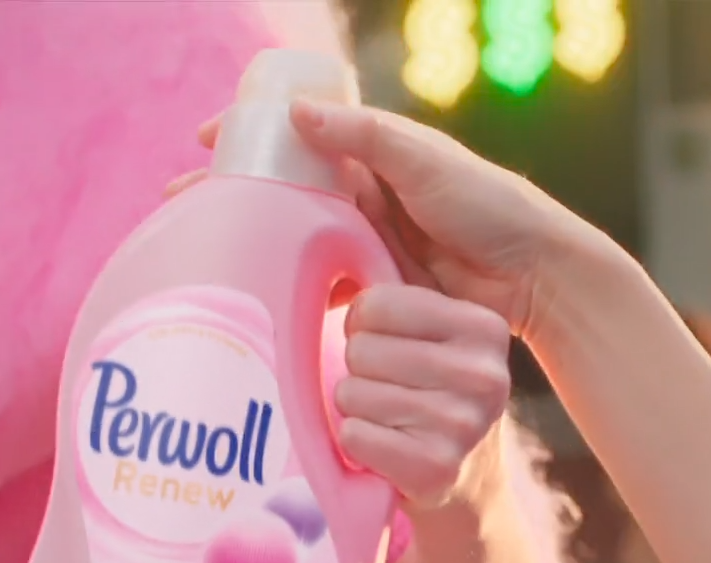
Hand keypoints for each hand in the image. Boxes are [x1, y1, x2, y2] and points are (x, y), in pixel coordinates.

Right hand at [172, 104, 594, 339]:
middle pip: (283, 191)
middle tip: (176, 207)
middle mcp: (363, 196)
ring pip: (293, 239)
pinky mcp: (375, 289)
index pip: (296, 137)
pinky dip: (288, 289)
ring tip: (199, 255)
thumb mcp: (423, 161)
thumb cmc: (488, 206)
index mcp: (372, 154)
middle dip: (230, 196)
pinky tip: (254, 300)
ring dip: (249, 245)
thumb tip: (295, 114)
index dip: (248, 137)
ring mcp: (366, 243)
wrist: (534, 276)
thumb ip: (364, 137)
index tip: (202, 141)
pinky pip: (321, 286)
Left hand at [335, 284, 512, 510]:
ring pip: (352, 394)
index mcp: (485, 327)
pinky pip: (353, 436)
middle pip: (360, 350)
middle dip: (359, 370)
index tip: (384, 345)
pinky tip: (386, 447)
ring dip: (355, 408)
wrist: (469, 481)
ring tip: (388, 418)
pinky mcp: (436, 468)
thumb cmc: (432, 389)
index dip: (362, 326)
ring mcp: (464, 424)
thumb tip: (359, 196)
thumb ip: (399, 272)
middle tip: (386, 388)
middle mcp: (485, 374)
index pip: (375, 304)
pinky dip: (356, 443)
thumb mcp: (432, 328)